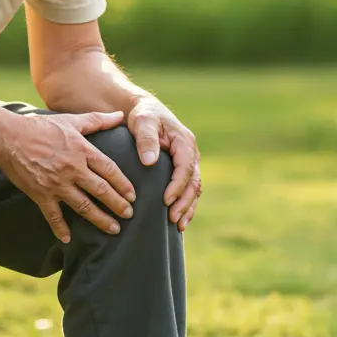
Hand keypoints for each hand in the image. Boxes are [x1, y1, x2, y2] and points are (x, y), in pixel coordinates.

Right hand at [0, 111, 137, 242]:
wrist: (9, 138)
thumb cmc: (41, 127)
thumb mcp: (71, 121)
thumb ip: (97, 120)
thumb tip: (120, 114)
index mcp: (82, 151)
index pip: (109, 170)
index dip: (123, 184)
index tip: (133, 195)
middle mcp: (73, 169)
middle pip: (101, 190)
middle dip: (117, 205)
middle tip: (129, 215)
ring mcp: (57, 184)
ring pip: (83, 206)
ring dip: (99, 219)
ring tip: (113, 229)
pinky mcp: (41, 194)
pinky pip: (53, 215)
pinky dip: (60, 228)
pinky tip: (67, 239)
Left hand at [127, 98, 201, 231]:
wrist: (145, 111)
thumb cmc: (143, 115)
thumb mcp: (142, 121)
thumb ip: (146, 139)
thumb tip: (149, 161)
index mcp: (184, 142)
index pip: (185, 168)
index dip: (177, 186)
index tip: (166, 200)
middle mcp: (191, 153)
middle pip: (193, 182)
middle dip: (184, 202)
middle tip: (172, 219)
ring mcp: (189, 162)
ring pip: (194, 189)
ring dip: (188, 207)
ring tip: (178, 225)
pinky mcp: (183, 169)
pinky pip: (189, 189)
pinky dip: (186, 205)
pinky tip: (179, 220)